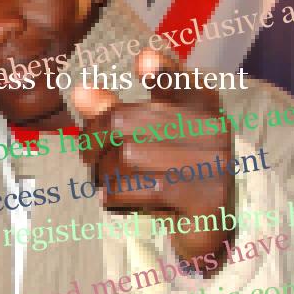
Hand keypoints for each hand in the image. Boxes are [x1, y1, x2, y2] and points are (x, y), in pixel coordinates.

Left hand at [70, 49, 234, 269]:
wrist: (208, 231)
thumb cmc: (170, 176)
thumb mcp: (147, 140)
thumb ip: (114, 112)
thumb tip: (80, 91)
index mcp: (203, 107)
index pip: (178, 79)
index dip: (161, 70)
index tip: (141, 62)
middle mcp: (213, 129)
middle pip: (125, 122)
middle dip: (95, 142)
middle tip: (90, 158)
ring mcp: (213, 164)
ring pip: (126, 158)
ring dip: (103, 175)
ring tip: (106, 183)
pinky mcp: (204, 197)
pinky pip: (140, 189)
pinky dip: (116, 196)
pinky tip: (114, 200)